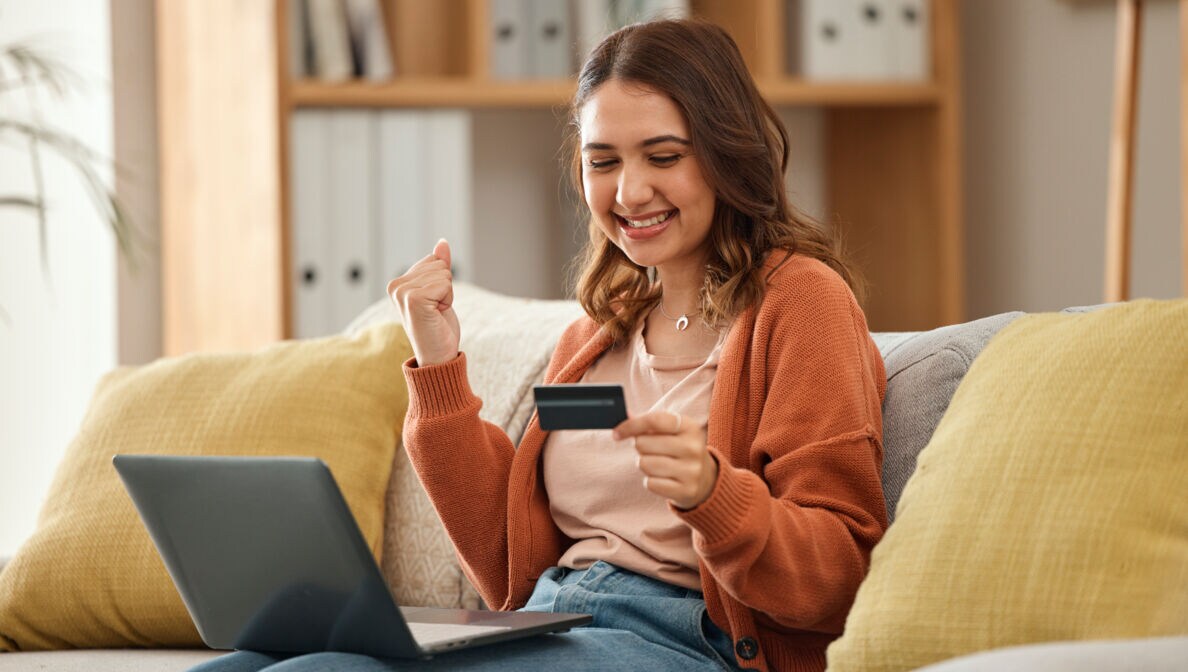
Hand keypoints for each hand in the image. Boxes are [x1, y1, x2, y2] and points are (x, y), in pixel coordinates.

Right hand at [387, 239, 460, 366]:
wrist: (438, 357)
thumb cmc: (439, 327)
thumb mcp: (440, 292)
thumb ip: (439, 266)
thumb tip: (442, 242)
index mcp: (398, 283)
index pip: (433, 260)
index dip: (442, 282)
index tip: (433, 304)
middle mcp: (395, 286)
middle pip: (439, 265)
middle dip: (445, 288)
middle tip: (436, 311)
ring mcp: (402, 292)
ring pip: (443, 274)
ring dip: (447, 295)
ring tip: (436, 314)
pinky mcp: (413, 299)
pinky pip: (445, 283)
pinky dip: (448, 300)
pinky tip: (437, 315)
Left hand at [613, 411, 717, 509]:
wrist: (705, 480)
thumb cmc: (680, 450)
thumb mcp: (672, 432)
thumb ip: (649, 423)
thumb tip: (626, 415)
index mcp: (690, 427)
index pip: (653, 420)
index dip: (630, 425)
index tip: (617, 434)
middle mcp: (693, 447)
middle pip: (643, 443)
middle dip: (640, 447)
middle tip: (651, 451)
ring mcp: (692, 470)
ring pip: (644, 464)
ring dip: (644, 464)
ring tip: (658, 464)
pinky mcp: (686, 490)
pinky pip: (651, 483)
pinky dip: (651, 481)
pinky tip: (663, 479)